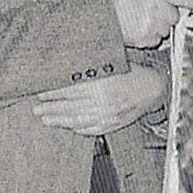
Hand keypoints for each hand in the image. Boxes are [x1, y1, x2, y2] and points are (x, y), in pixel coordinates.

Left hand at [33, 66, 163, 134]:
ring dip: (60, 120)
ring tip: (46, 119)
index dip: (53, 92)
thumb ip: (90, 65)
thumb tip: (65, 64)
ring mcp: (109, 115)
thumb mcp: (111, 63)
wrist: (155, 88)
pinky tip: (68, 126)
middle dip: (51, 108)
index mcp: (102, 84)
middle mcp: (104, 102)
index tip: (40, 92)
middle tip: (36, 108)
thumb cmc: (133, 72)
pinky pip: (92, 129)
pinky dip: (79, 128)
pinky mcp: (114, 124)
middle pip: (71, 106)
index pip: (70, 90)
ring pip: (79, 120)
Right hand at [111, 0, 192, 47]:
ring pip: (166, 30)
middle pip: (175, 17)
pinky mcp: (148, 37)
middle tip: (151, 15)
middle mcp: (156, 6)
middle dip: (167, 18)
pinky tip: (138, 31)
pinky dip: (150, 38)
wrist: (103, 17)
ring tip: (141, 23)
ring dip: (158, 29)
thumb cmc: (121, 3)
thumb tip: (181, 9)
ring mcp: (153, 23)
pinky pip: (157, 41)